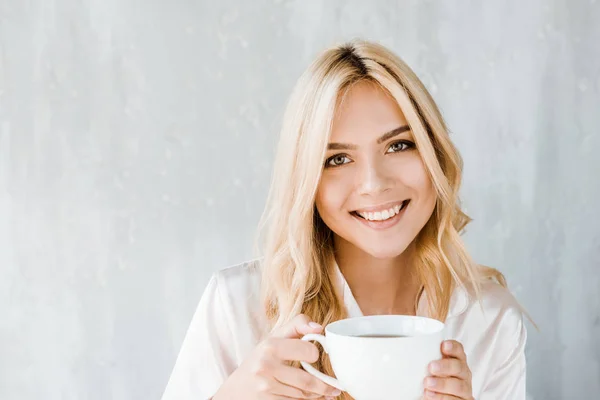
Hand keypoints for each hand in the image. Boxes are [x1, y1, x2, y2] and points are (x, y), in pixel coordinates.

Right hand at [212, 314, 341, 399]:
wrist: (236, 389)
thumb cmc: (261, 359)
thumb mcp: (274, 338)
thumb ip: (297, 325)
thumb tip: (319, 328)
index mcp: (271, 346)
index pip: (308, 351)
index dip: (315, 354)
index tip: (316, 356)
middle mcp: (266, 366)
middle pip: (307, 380)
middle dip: (324, 385)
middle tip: (334, 386)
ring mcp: (266, 387)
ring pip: (303, 395)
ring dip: (317, 395)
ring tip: (327, 392)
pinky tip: (313, 398)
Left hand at [423, 340, 473, 399]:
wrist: (432, 395)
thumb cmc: (430, 378)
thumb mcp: (429, 366)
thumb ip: (425, 357)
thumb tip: (402, 344)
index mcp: (456, 360)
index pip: (458, 350)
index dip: (453, 347)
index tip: (444, 346)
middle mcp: (462, 373)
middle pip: (459, 367)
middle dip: (446, 366)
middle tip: (431, 367)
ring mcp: (464, 389)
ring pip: (459, 386)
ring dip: (442, 384)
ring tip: (427, 383)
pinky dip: (442, 397)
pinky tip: (430, 394)